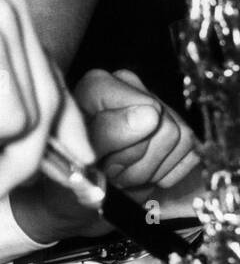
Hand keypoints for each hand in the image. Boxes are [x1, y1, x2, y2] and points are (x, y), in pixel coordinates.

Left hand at [74, 68, 200, 199]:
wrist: (78, 179)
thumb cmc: (72, 164)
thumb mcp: (77, 152)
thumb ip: (107, 132)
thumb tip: (149, 117)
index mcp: (98, 84)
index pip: (142, 112)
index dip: (124, 147)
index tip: (100, 162)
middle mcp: (131, 85)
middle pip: (166, 129)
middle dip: (136, 165)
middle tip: (110, 172)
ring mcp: (157, 104)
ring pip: (182, 140)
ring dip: (148, 173)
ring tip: (121, 174)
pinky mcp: (177, 128)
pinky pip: (190, 154)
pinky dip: (164, 175)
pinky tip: (138, 173)